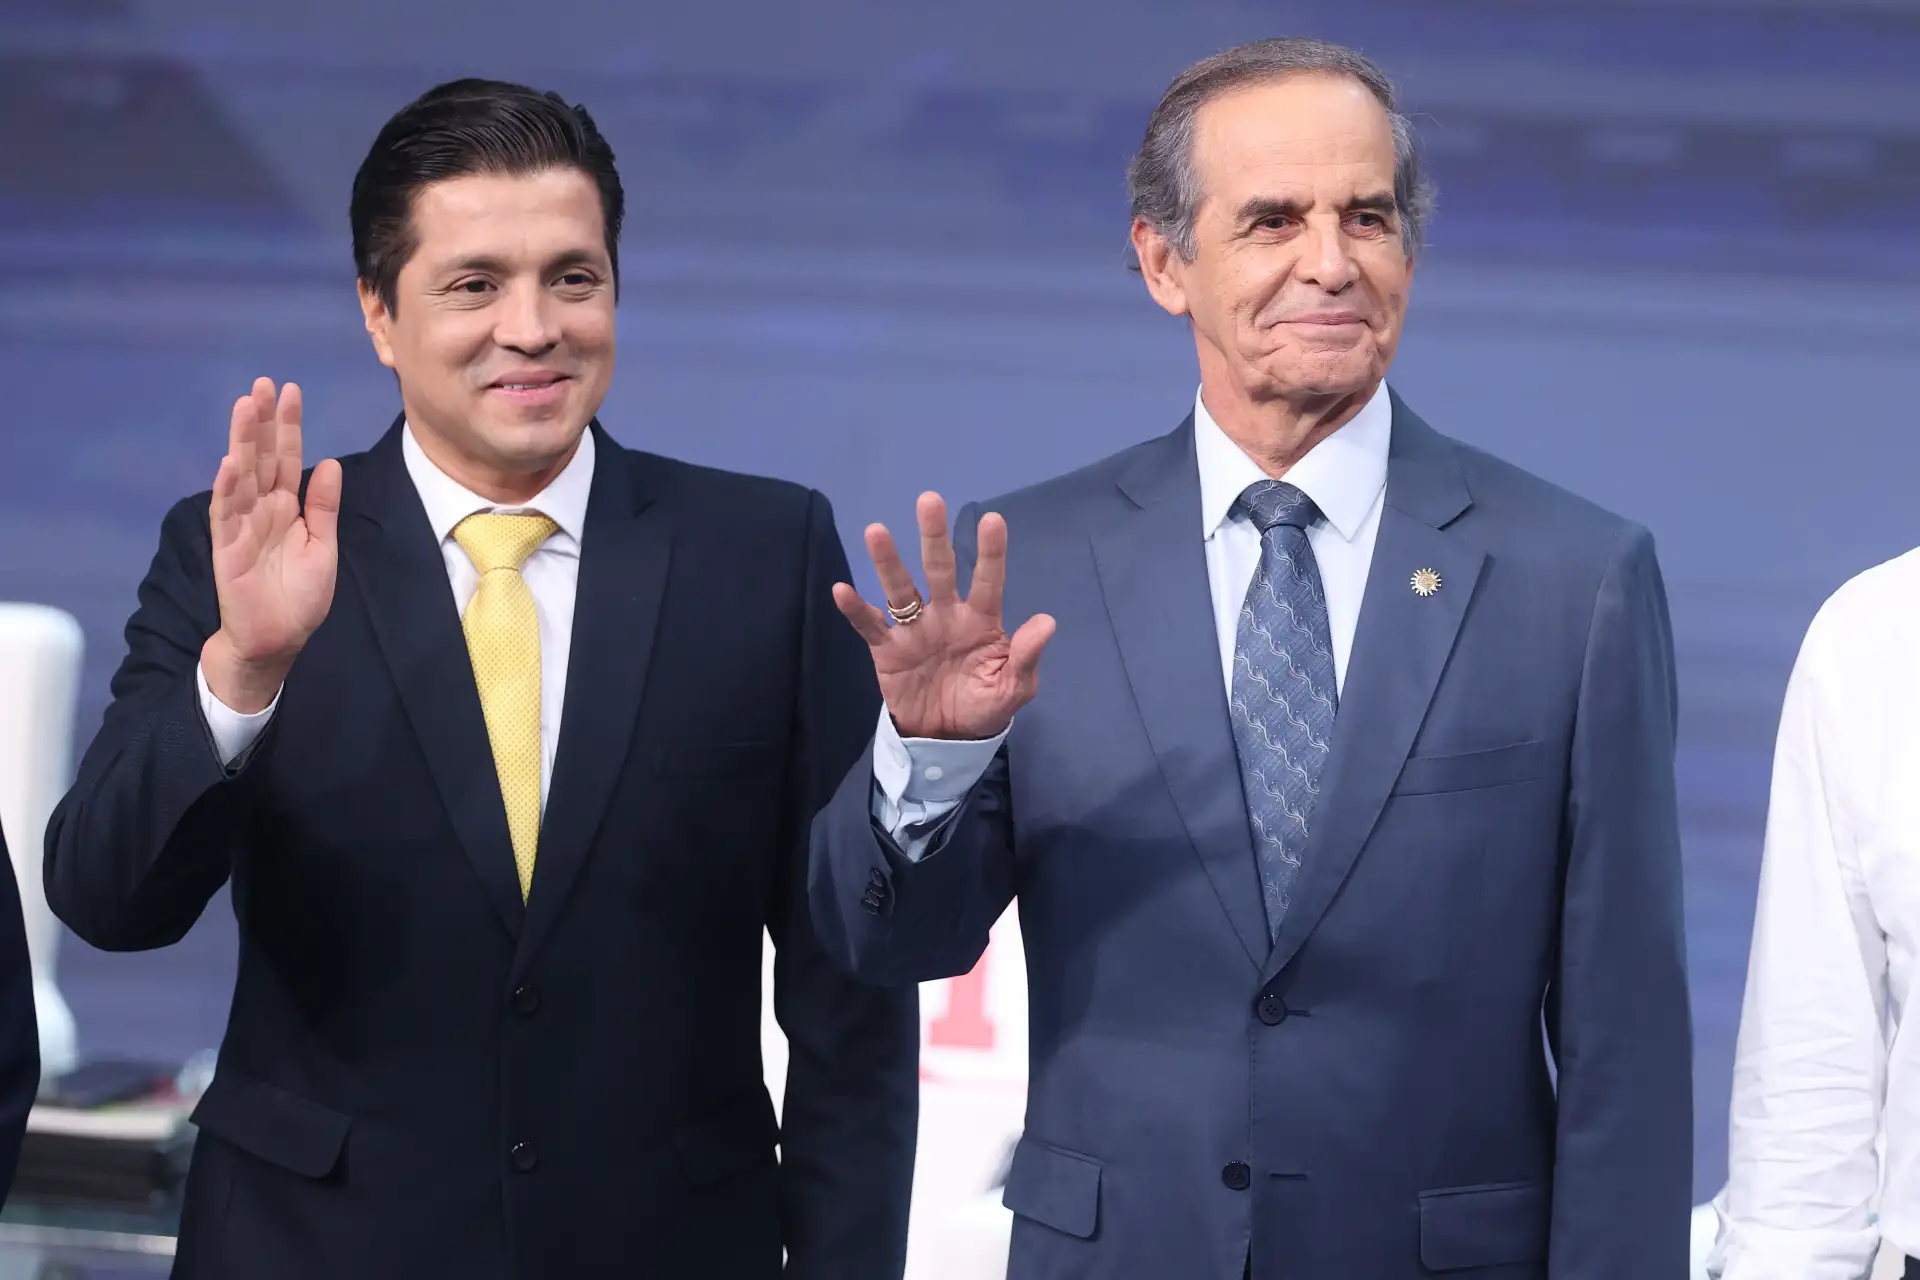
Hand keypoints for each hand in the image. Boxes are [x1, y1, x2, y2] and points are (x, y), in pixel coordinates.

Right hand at [200, 378, 342, 712]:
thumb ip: (322, 507)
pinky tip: (229, 462)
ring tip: (244, 407)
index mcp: (287, 508)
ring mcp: (242, 526)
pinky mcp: (228, 550)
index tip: (289, 391)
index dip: (288, 426)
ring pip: (241, 476)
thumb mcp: (323, 547)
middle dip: (263, 421)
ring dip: (242, 442)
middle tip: (263, 383)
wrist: (276, 641)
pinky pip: (226, 515)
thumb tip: (330, 464)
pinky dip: (227, 489)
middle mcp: (262, 510)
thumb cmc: (298, 598)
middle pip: (262, 458)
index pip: (287, 458)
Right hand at [833, 492, 1054, 740]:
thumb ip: (1027, 656)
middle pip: (939, 569)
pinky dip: (855, 609)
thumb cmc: (984, 705)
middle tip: (929, 500)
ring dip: (888, 562)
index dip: (990, 553)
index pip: (987, 581)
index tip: (993, 520)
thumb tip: (1047, 621)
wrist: (947, 738)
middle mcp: (945, 614)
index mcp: (980, 620)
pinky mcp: (887, 649)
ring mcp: (914, 629)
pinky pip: (870, 626)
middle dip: (934, 537)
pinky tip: (841, 589)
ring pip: (900, 589)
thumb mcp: (1014, 687)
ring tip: (876, 531)